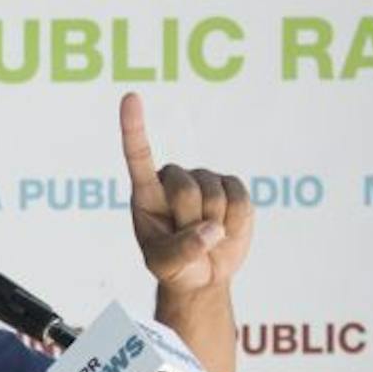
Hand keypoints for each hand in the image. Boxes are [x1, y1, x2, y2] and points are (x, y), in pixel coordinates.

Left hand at [119, 91, 252, 297]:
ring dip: (214, 225)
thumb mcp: (165, 266)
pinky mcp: (233, 187)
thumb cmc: (174, 266)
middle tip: (187, 237)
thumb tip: (210, 230)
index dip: (134, 127)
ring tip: (205, 234)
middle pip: (186, 190)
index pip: (139, 155)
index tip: (131, 97)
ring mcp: (205, 180)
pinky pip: (241, 202)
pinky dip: (236, 223)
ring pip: (215, 197)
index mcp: (146, 193)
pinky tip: (225, 228)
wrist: (203, 274)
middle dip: (190, 221)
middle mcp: (174, 179)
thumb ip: (182, 251)